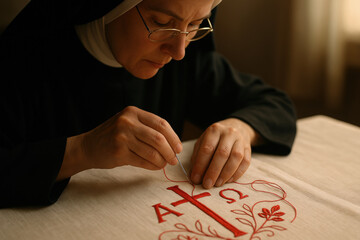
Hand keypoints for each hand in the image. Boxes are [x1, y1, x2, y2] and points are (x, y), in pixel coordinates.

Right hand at [57, 106, 181, 179]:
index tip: (178, 148)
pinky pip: (143, 161)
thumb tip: (174, 144)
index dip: (173, 137)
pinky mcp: (118, 152)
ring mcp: (122, 136)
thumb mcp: (129, 124)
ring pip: (152, 151)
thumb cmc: (113, 137)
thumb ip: (148, 129)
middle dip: (170, 151)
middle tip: (174, 159)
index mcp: (133, 112)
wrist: (88, 147)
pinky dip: (152, 166)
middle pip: (159, 138)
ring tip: (164, 164)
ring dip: (162, 160)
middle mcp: (127, 122)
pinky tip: (155, 167)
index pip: (161, 124)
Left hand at [190, 118, 261, 188]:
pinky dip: (237, 174)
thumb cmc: (215, 139)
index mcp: (214, 130)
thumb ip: (197, 157)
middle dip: (213, 171)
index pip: (207, 148)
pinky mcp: (249, 148)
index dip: (200, 165)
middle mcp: (229, 133)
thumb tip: (195, 175)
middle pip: (222, 153)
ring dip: (225, 174)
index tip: (196, 179)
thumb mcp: (203, 142)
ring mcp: (241, 140)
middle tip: (207, 184)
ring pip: (235, 158)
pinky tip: (228, 180)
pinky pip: (245, 162)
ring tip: (217, 184)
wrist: (236, 128)